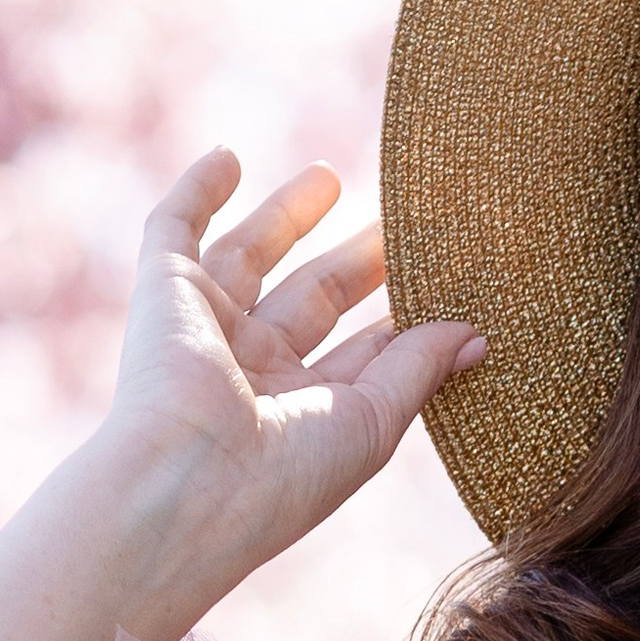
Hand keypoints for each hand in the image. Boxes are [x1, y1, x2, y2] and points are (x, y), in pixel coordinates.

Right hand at [95, 150, 483, 606]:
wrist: (187, 484)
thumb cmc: (286, 475)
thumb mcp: (372, 421)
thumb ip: (420, 369)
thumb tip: (476, 334)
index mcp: (303, 412)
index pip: (363, 352)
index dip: (402, 317)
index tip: (451, 278)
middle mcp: (253, 372)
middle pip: (314, 298)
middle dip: (357, 260)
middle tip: (405, 219)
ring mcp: (207, 329)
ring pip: (251, 257)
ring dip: (287, 215)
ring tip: (331, 175)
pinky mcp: (164, 291)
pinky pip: (172, 229)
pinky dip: (195, 191)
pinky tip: (227, 156)